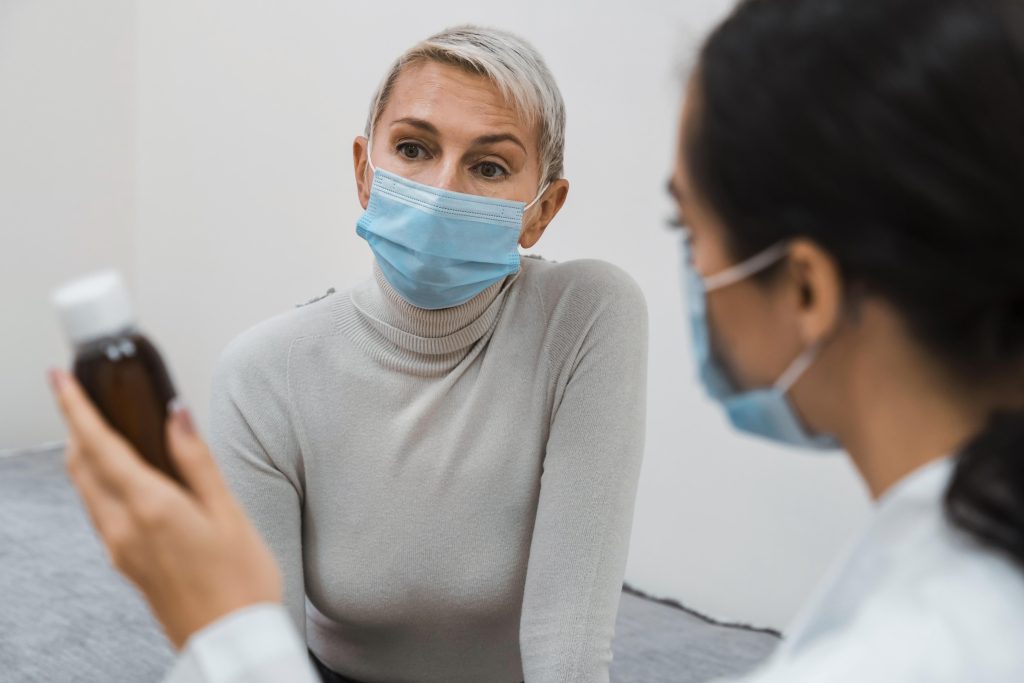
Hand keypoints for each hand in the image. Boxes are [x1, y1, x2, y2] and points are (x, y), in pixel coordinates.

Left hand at [48, 368, 282, 649]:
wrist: (230, 641)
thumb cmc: (240, 582)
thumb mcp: (230, 513)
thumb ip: (198, 461)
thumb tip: (176, 415)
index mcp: (150, 507)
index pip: (98, 445)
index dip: (74, 408)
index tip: (60, 378)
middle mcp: (124, 527)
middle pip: (81, 465)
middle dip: (76, 426)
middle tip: (81, 395)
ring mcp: (120, 548)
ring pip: (85, 489)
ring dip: (84, 453)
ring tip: (100, 426)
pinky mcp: (126, 562)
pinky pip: (99, 511)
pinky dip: (98, 480)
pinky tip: (121, 475)